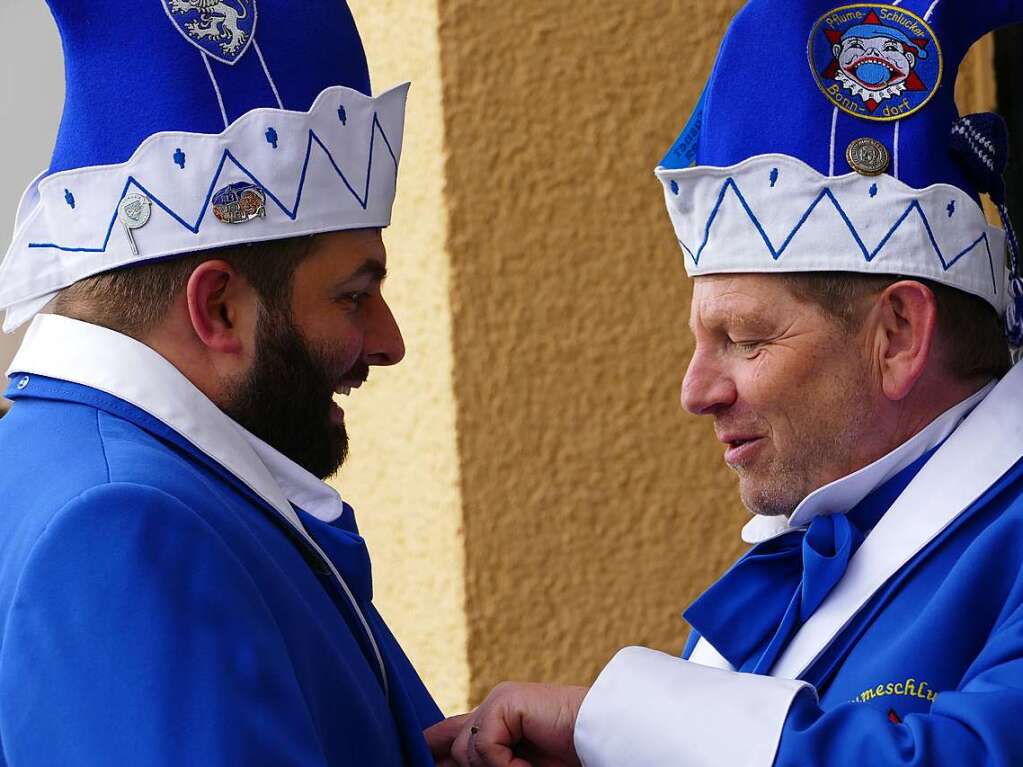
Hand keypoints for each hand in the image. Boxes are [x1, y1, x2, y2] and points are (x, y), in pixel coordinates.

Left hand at [425, 682, 587, 766]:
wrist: (607, 738)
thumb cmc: (573, 756)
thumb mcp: (521, 765)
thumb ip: (489, 762)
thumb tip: (443, 765)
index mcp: (501, 720)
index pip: (452, 731)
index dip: (432, 745)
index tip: (418, 756)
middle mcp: (496, 707)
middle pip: (455, 746)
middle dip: (462, 765)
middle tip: (515, 766)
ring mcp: (500, 701)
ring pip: (468, 752)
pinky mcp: (506, 701)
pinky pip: (486, 745)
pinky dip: (506, 765)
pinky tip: (529, 765)